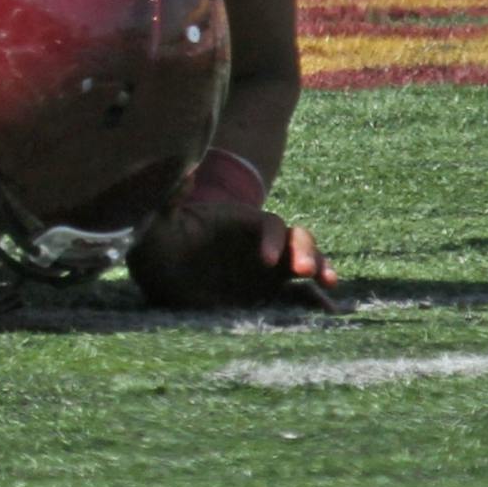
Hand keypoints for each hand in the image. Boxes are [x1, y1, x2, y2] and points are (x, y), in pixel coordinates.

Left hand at [127, 200, 342, 311]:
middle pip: (296, 239)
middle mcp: (258, 241)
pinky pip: (299, 294)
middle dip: (307, 252)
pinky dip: (315, 300)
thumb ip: (169, 201)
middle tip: (307, 273)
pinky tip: (328, 313)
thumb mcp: (158, 224)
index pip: (268, 223)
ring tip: (328, 286)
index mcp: (238, 221)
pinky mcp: (269, 292)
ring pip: (305, 262)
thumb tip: (183, 173)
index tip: (266, 262)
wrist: (160, 274)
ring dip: (320, 269)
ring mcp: (268, 267)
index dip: (273, 238)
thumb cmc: (158, 243)